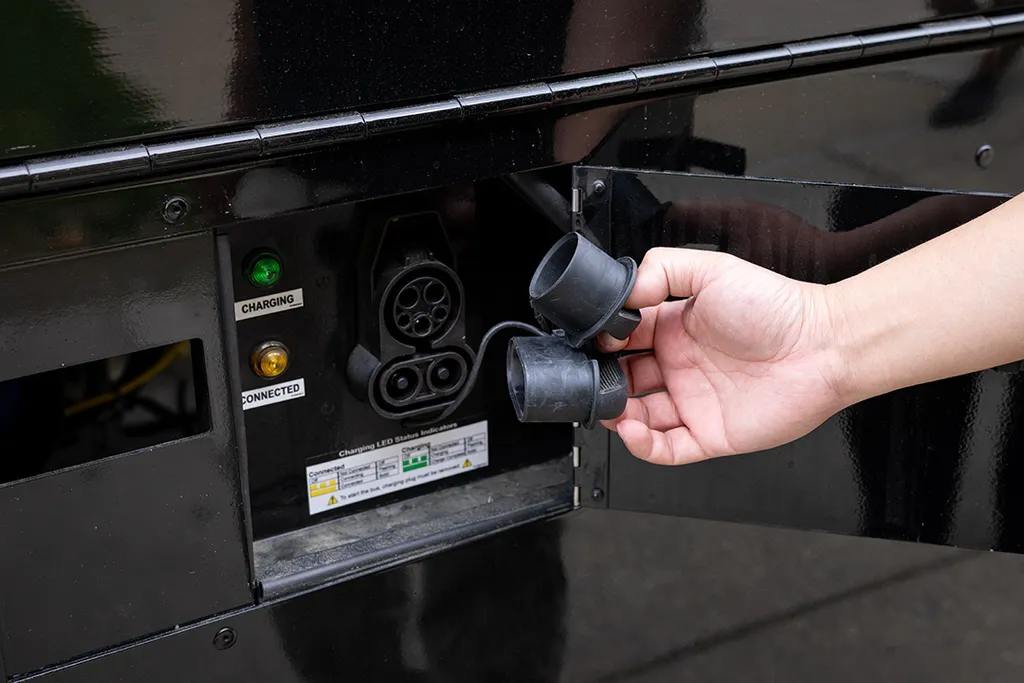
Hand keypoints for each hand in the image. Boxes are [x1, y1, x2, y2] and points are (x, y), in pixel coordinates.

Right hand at [598, 248, 847, 464]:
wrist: (822, 346)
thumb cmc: (777, 308)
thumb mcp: (712, 270)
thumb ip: (662, 270)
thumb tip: (623, 290)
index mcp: (676, 329)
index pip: (625, 339)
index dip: (606, 342)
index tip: (598, 341)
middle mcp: (681, 366)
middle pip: (625, 379)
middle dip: (604, 381)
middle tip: (595, 378)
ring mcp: (694, 402)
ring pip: (638, 418)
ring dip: (616, 415)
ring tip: (609, 406)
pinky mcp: (709, 434)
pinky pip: (666, 449)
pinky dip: (642, 446)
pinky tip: (632, 430)